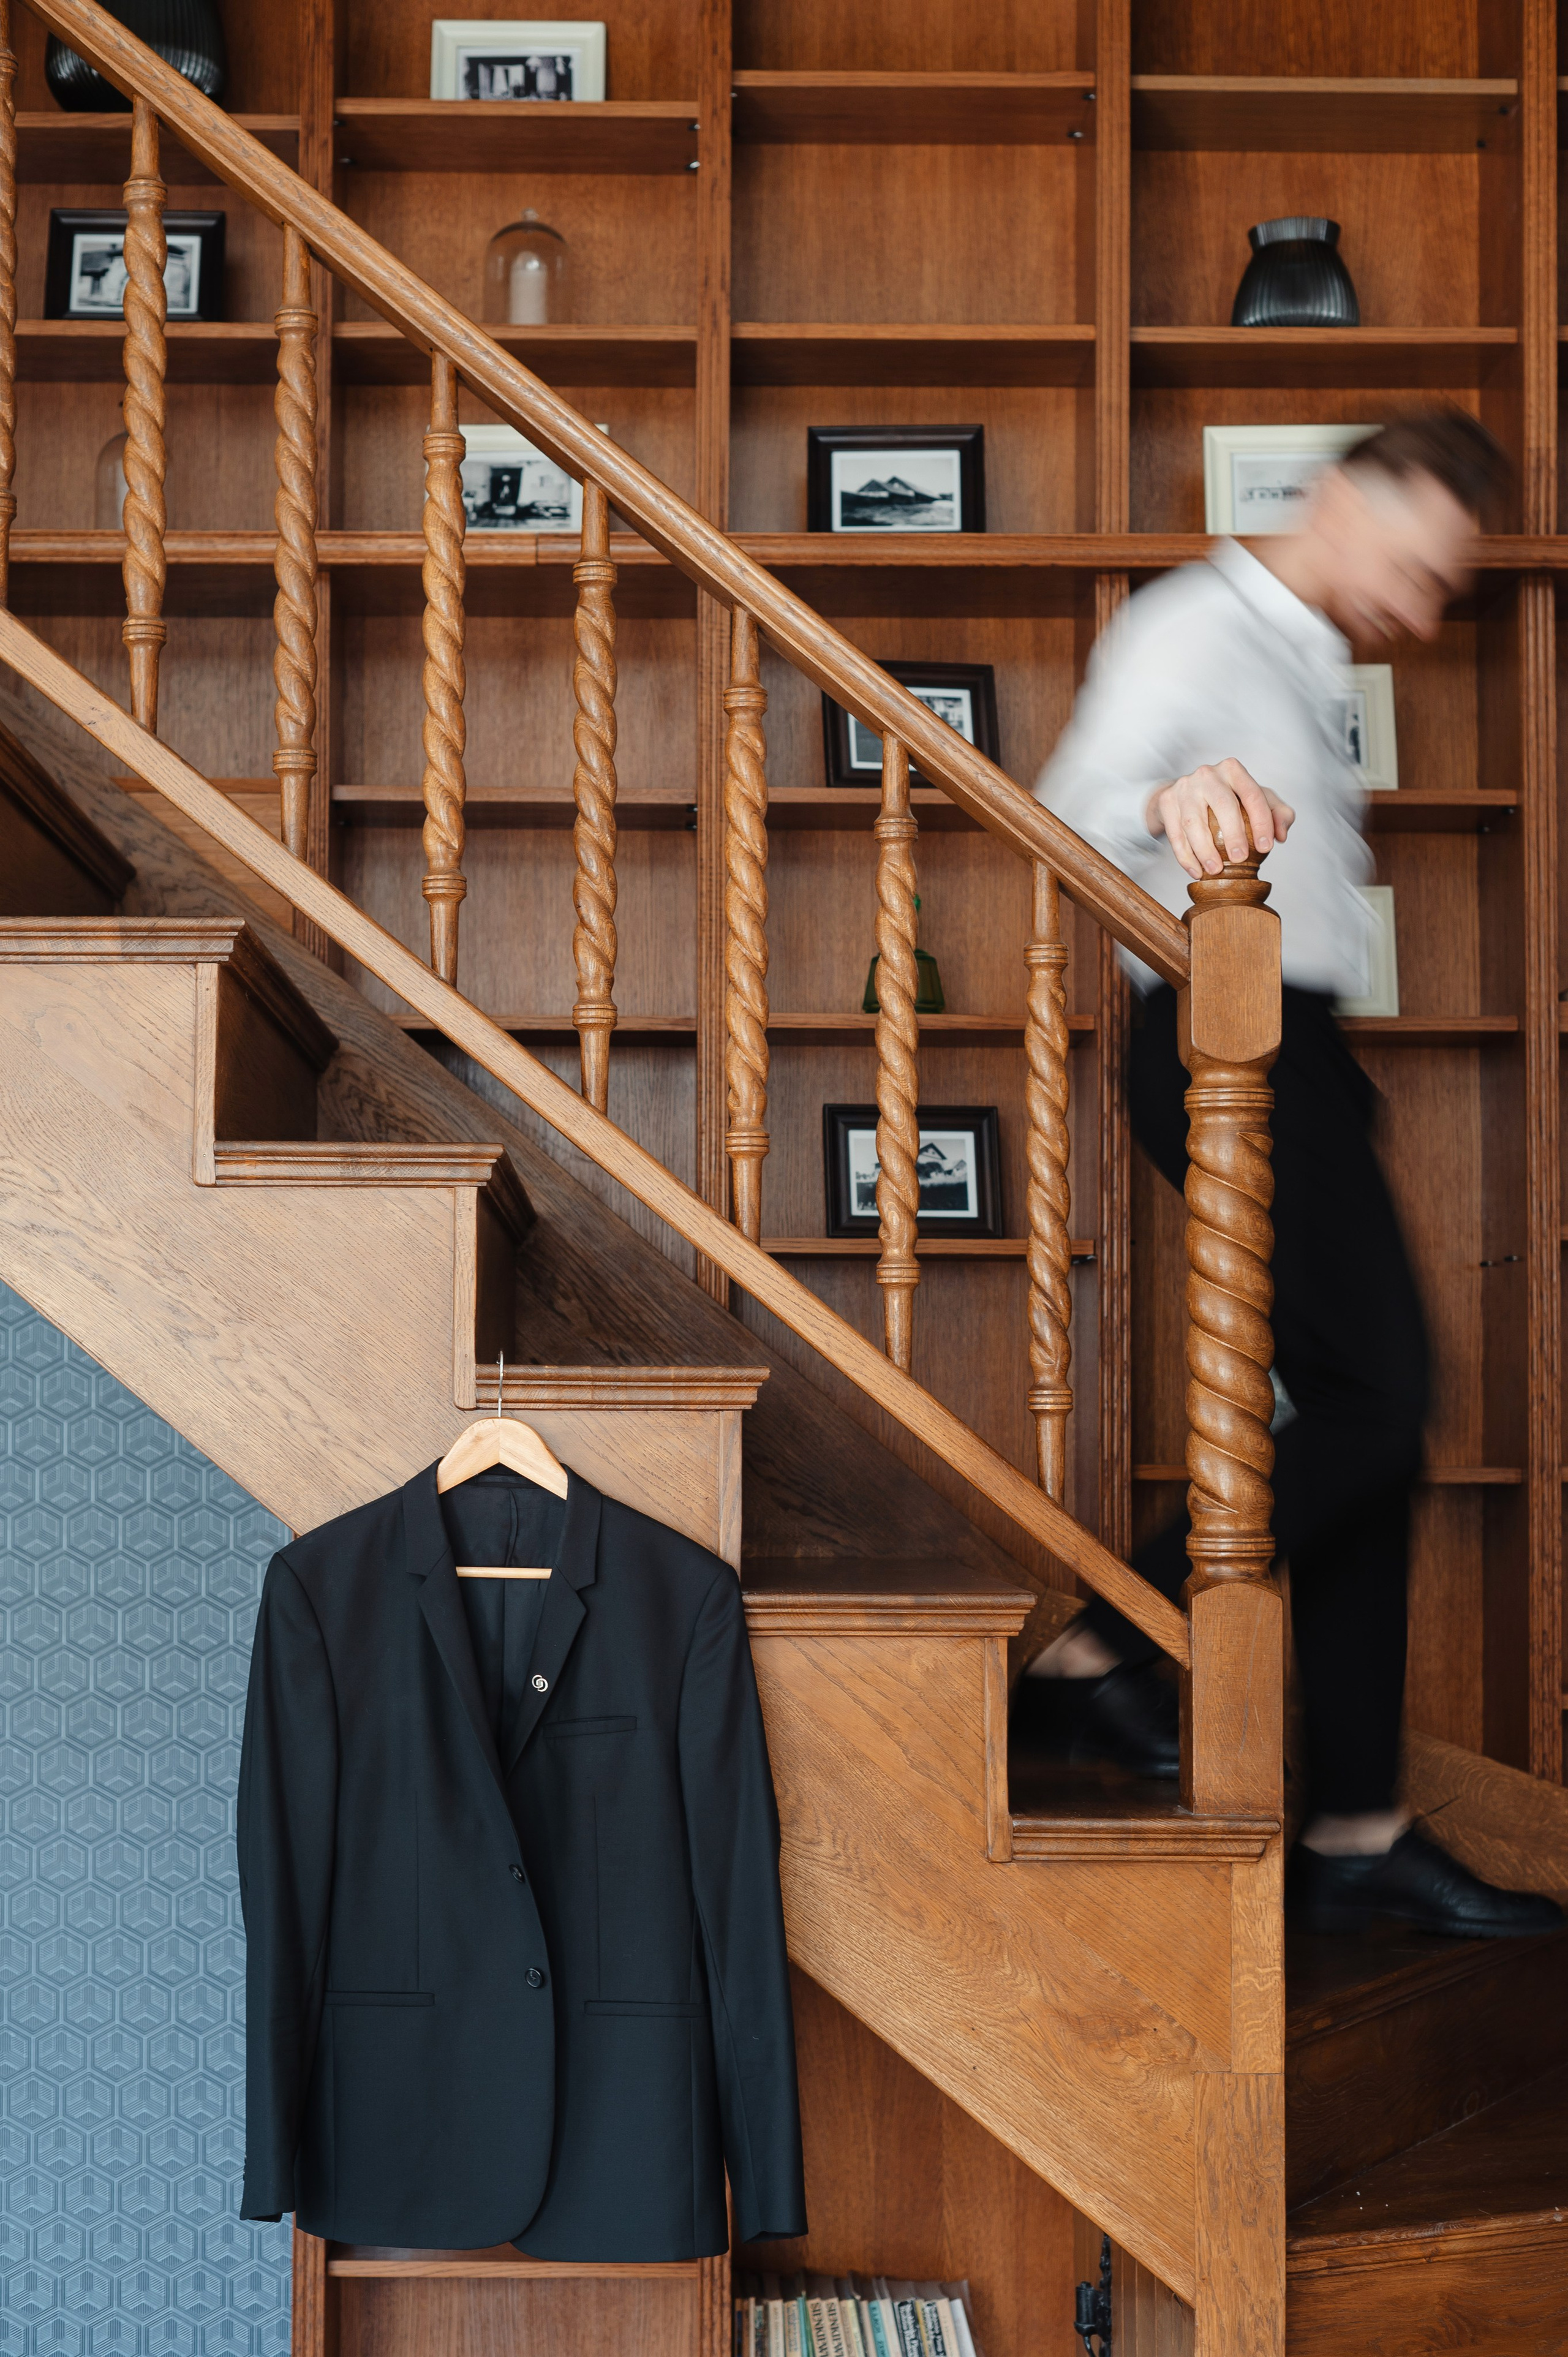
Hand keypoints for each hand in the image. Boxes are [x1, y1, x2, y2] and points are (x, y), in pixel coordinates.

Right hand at [1144, 758, 1293, 879]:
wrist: (1186, 794)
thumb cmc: (1228, 799)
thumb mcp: (1257, 800)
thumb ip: (1279, 814)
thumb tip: (1281, 835)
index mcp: (1233, 770)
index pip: (1252, 795)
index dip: (1262, 822)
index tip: (1266, 848)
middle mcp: (1208, 774)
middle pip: (1223, 804)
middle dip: (1233, 834)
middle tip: (1240, 858)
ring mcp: (1184, 787)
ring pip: (1194, 822)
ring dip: (1204, 850)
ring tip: (1214, 870)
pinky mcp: (1167, 802)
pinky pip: (1175, 834)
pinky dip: (1185, 857)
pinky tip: (1196, 871)